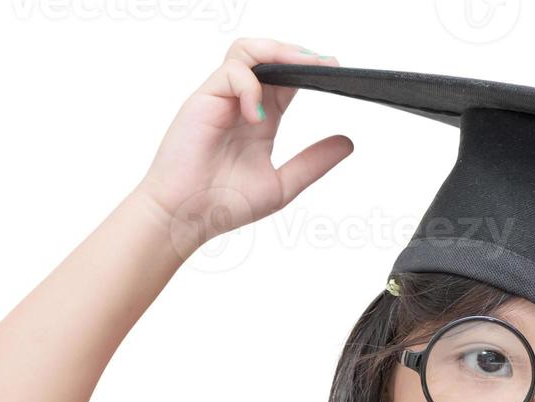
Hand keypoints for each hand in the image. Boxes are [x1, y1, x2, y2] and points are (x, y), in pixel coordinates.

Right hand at [132, 38, 353, 255]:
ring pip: (247, 50)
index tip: (333, 69)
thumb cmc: (222, 204)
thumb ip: (312, 163)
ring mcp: (222, 99)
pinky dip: (250, 87)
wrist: (187, 217)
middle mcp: (242, 103)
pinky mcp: (204, 99)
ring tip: (299, 69)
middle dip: (298, 53)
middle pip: (268, 55)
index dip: (310, 69)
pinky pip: (231, 73)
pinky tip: (257, 116)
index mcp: (261, 119)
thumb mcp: (282, 184)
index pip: (287, 78)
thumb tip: (347, 144)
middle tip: (323, 63)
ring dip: (275, 53)